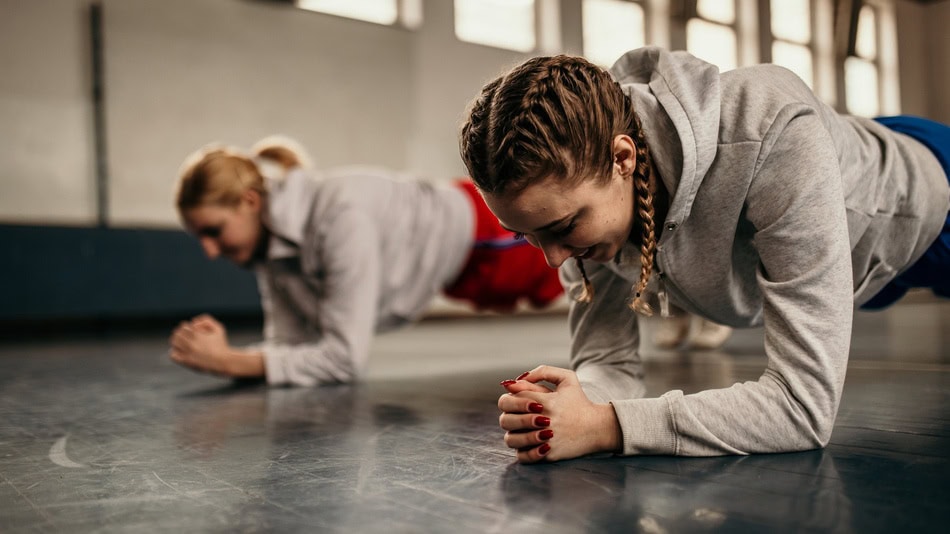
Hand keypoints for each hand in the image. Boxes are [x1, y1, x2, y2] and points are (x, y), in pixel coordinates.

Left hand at [169, 314, 231, 375]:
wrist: (223, 362)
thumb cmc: (221, 345)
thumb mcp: (219, 329)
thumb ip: (207, 320)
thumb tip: (194, 321)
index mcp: (198, 335)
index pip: (184, 326)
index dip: (186, 327)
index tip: (192, 331)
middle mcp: (191, 343)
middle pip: (177, 334)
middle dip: (181, 333)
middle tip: (186, 336)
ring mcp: (188, 353)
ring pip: (174, 343)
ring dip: (176, 341)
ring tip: (182, 343)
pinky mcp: (186, 361)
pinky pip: (173, 355)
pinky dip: (174, 352)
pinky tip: (180, 352)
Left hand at [498, 365, 621, 462]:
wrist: (598, 427)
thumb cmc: (579, 401)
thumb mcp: (567, 378)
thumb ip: (543, 372)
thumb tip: (516, 381)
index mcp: (544, 402)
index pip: (511, 398)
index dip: (512, 398)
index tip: (520, 400)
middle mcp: (542, 422)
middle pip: (506, 420)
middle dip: (510, 416)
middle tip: (522, 416)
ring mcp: (545, 440)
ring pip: (511, 440)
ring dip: (515, 433)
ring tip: (525, 430)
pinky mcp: (549, 454)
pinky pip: (523, 456)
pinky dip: (522, 450)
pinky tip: (531, 443)